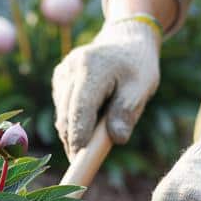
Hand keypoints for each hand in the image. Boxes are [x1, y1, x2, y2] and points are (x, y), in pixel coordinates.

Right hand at [51, 17, 160, 157]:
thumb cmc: (137, 66)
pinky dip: (74, 119)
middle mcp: (70, 68)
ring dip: (75, 130)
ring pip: (62, 115)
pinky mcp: (59, 78)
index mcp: (90, 68)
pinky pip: (62, 108)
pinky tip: (92, 114)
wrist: (125, 40)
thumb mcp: (141, 87)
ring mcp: (62, 73)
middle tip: (87, 161)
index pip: (79, 110)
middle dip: (74, 141)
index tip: (80, 160)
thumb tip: (117, 139)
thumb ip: (127, 112)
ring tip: (99, 129)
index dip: (78, 137)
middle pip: (66, 116)